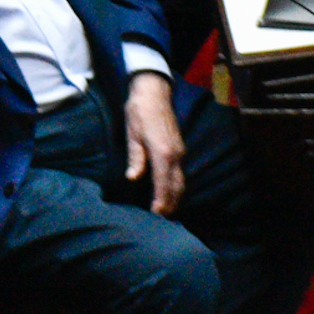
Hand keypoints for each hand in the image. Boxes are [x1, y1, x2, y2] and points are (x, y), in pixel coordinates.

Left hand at [124, 72, 184, 214]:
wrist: (154, 92)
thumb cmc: (139, 111)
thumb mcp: (132, 133)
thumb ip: (135, 157)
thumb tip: (133, 178)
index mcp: (163, 151)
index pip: (164, 183)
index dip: (162, 201)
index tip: (157, 215)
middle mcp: (175, 154)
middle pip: (177, 185)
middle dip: (171, 204)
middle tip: (162, 221)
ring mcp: (179, 151)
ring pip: (181, 180)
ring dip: (175, 197)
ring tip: (166, 212)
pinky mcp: (178, 148)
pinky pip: (180, 172)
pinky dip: (176, 186)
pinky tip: (169, 193)